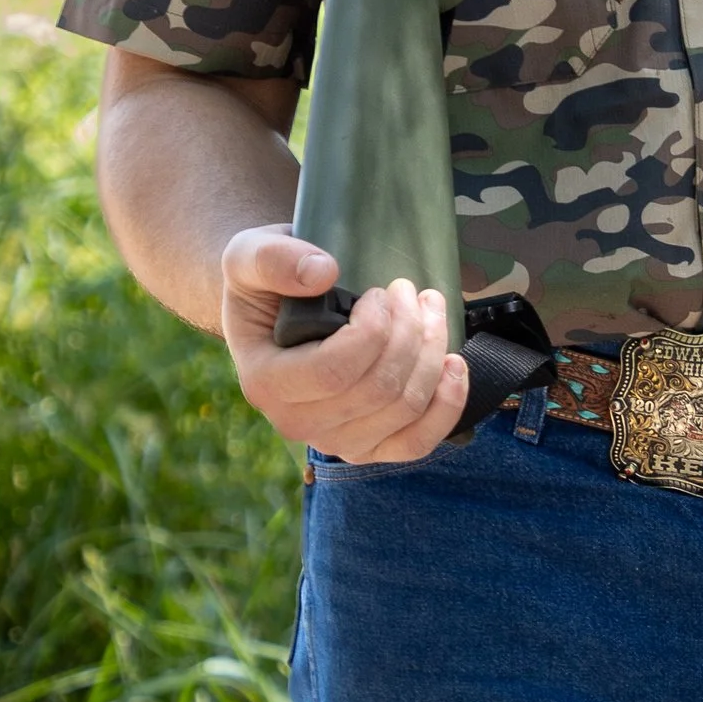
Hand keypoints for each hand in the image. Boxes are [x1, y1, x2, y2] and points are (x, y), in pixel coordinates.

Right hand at [221, 231, 469, 464]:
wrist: (276, 310)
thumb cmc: (266, 282)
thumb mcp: (248, 254)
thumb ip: (272, 258)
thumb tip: (322, 274)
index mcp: (265, 384)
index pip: (333, 372)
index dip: (373, 330)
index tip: (379, 293)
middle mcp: (296, 423)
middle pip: (378, 390)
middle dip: (409, 333)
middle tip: (409, 291)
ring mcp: (335, 441)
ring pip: (405, 410)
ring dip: (430, 354)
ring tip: (429, 310)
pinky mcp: (369, 446)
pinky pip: (417, 442)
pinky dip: (446, 404)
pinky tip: (453, 365)